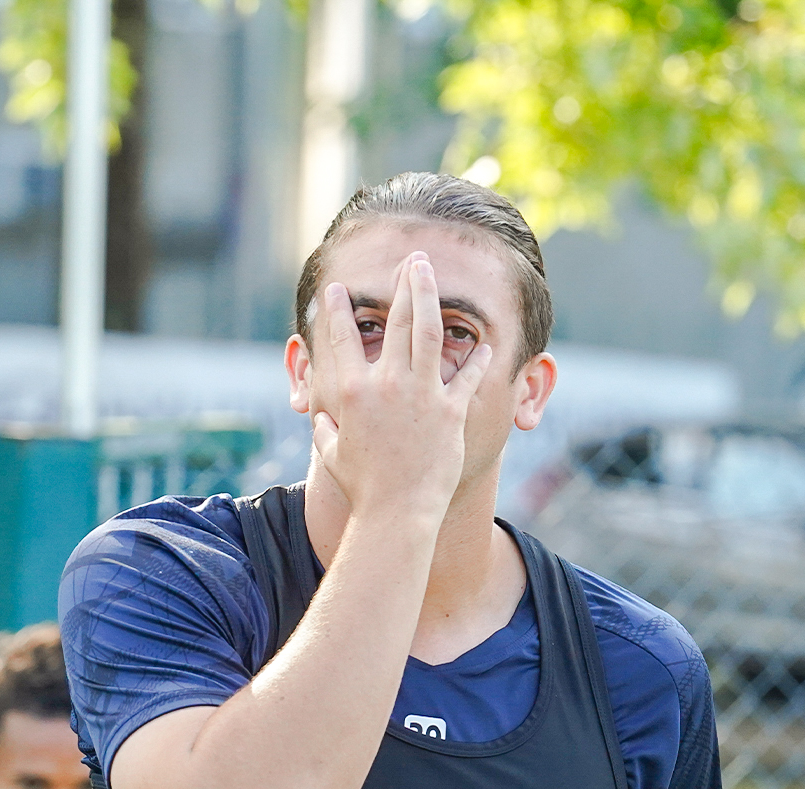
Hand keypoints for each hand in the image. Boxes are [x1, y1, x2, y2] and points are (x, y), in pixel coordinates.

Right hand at [313, 252, 493, 522]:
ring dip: (431, 297)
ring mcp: (421, 394)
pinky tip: (484, 344)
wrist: (398, 511)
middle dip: (404, 284)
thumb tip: (320, 419)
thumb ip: (325, 429)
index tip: (338, 288)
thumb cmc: (363, 488)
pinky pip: (466, 376)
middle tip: (412, 260)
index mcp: (352, 392)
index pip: (341, 338)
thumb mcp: (332, 454)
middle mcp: (387, 384)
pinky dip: (476, 359)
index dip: (338, 309)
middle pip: (397, 320)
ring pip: (429, 331)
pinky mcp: (450, 411)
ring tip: (431, 273)